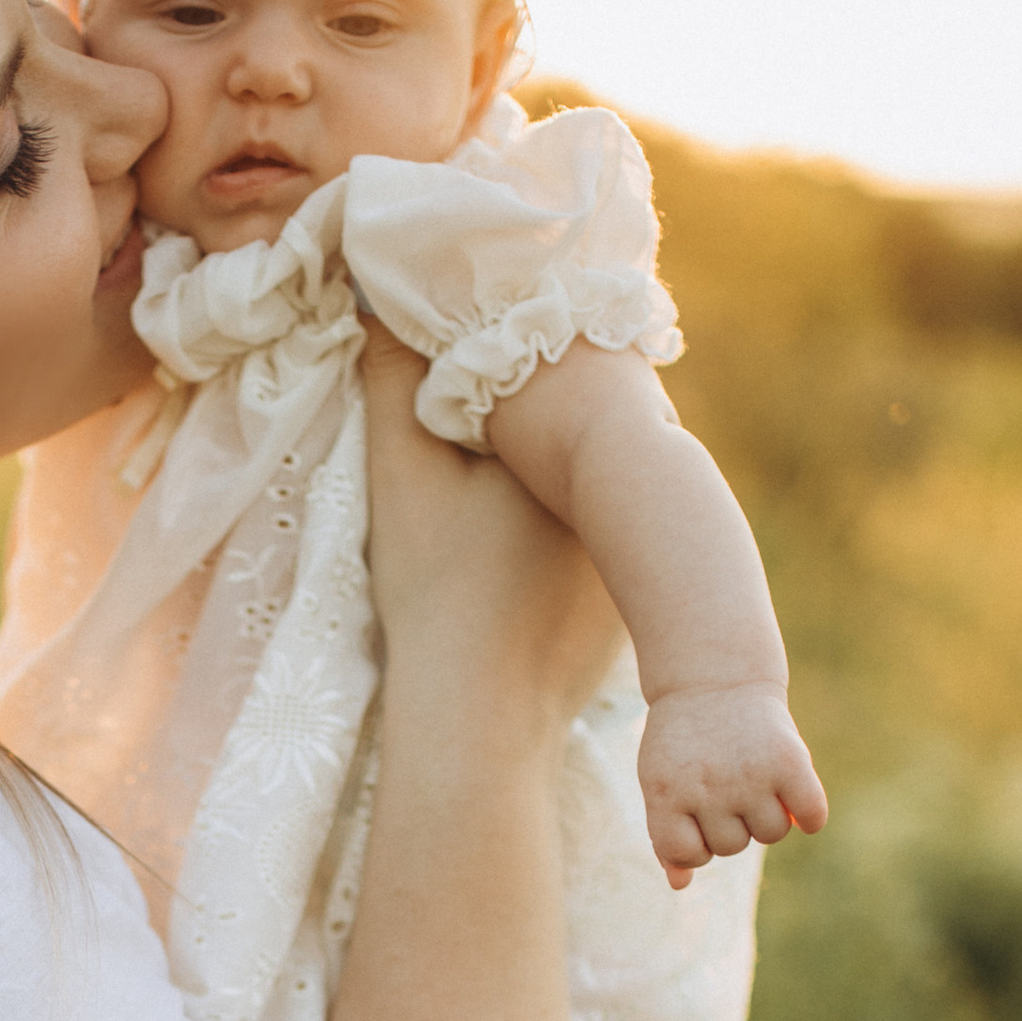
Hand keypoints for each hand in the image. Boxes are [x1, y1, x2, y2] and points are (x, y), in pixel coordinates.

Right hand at [361, 333, 627, 730]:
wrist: (477, 718)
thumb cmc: (437, 593)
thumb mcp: (402, 473)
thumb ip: (394, 377)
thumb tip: (384, 302)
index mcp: (588, 455)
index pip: (576, 380)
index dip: (531, 364)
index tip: (489, 364)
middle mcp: (637, 503)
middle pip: (593, 437)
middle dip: (554, 422)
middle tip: (494, 419)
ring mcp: (638, 562)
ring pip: (600, 497)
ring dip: (569, 483)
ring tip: (507, 489)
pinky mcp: (629, 611)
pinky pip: (604, 554)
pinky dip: (570, 545)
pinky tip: (525, 559)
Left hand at [639, 680, 828, 887]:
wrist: (714, 678)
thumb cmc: (684, 742)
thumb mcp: (660, 783)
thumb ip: (666, 835)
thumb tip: (680, 885)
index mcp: (667, 794)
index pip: (688, 856)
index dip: (694, 844)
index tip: (695, 815)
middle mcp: (708, 787)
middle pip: (731, 847)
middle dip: (730, 823)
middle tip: (725, 782)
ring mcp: (750, 775)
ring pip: (770, 834)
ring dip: (767, 815)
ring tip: (754, 779)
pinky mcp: (789, 760)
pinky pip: (811, 815)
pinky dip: (809, 814)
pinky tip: (794, 793)